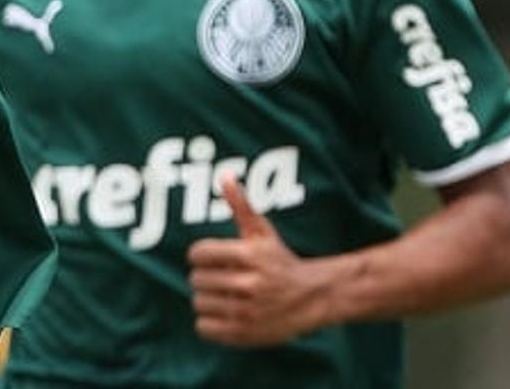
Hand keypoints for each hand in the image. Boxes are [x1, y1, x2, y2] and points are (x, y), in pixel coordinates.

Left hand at [187, 172, 331, 347]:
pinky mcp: (245, 334)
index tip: (214, 259)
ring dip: (208, 300)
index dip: (202, 255)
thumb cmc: (280, 261)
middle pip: (196, 279)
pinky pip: (204, 328)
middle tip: (224, 279)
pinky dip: (209, 323)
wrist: (312, 299)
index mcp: (249, 256)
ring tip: (226, 296)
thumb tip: (224, 176)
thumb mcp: (262, 233)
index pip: (198, 254)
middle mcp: (249, 284)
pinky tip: (226, 314)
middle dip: (206, 278)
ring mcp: (247, 311)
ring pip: (198, 303)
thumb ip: (241, 206)